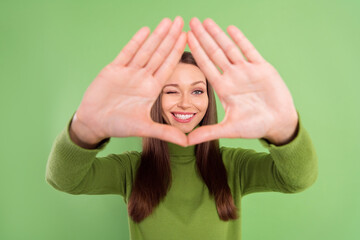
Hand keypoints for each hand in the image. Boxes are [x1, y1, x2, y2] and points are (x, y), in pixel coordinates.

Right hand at [72, 17, 187, 146]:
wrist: (94, 122)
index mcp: (151, 88)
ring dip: (156, 36)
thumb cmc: (118, 126)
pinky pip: (127, 52)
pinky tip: (146, 30)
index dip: (178, 52)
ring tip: (167, 21)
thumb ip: (165, 132)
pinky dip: (136, 41)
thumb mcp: (144, 128)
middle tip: (182, 21)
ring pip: (146, 50)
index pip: (168, 66)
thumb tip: (187, 143)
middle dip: (170, 37)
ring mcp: (128, 72)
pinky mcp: (113, 69)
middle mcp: (142, 77)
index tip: (188, 38)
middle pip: (160, 53)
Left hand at [187, 18, 298, 145]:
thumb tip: (186, 142)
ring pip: (230, 48)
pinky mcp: (262, 68)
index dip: (195, 52)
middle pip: (214, 52)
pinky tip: (230, 28)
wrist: (278, 123)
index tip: (184, 39)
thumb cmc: (254, 126)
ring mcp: (247, 70)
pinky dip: (240, 39)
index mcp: (223, 88)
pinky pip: (250, 50)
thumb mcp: (230, 129)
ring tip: (206, 21)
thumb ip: (208, 133)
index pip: (206, 66)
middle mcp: (233, 76)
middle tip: (190, 21)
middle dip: (203, 37)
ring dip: (218, 34)